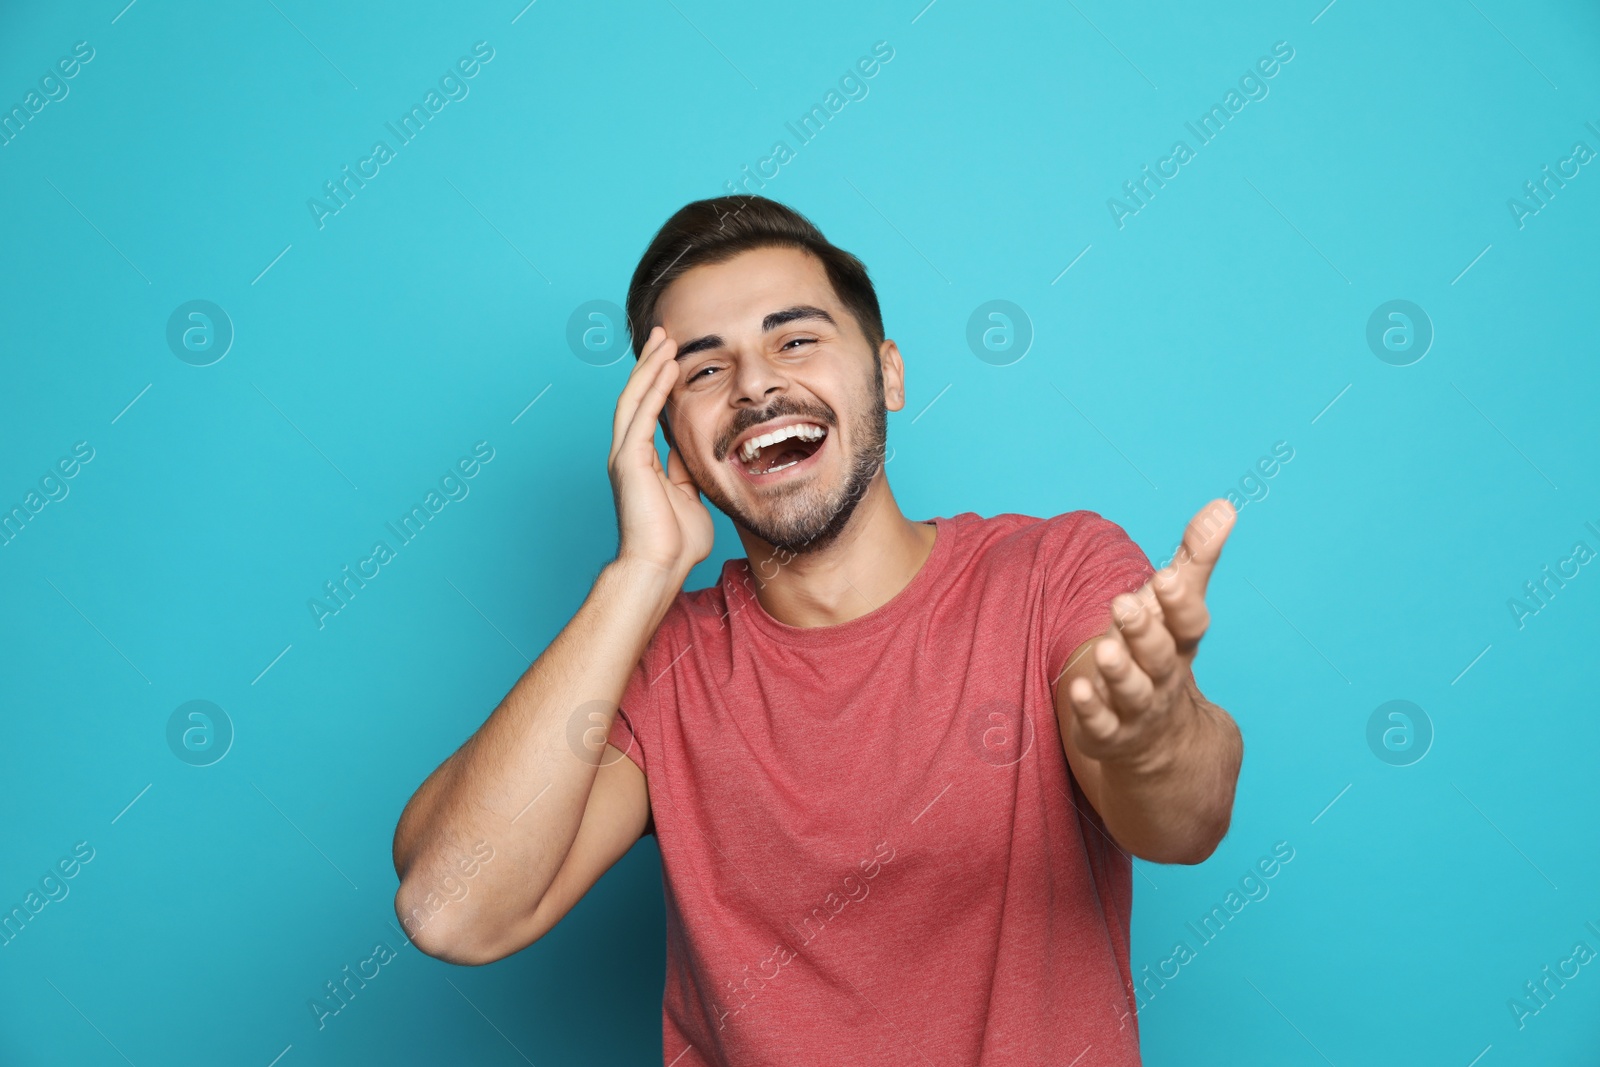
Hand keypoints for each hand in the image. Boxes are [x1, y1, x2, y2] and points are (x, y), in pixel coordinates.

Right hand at [608, 326, 714, 577]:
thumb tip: (693, 452)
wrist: (659, 567)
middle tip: (664, 335)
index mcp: (641, 462)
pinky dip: (655, 388)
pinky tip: (668, 366)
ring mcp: (625, 455)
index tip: (673, 359)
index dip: (660, 384)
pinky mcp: (629, 460)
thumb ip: (687, 472)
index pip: (649, 412)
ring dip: (651, 366)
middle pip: (636, 396)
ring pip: (635, 398)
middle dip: (651, 364)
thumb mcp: (690, 496)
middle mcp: (628, 453)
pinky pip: (642, 414)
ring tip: (665, 339)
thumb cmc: (675, 543)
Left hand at [1064, 499, 1235, 767]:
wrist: (1160, 736)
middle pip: (1160, 655)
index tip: (1165, 577)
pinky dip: (1092, 710)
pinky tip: (1078, 691)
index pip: (1190, 623)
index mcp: (1181, 643)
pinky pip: (1102, 724)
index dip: (1179, 602)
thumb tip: (1224, 506)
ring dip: (1120, 672)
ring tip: (1105, 650)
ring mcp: (1137, 708)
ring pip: (1133, 692)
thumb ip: (1195, 558)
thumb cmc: (1163, 652)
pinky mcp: (1108, 733)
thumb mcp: (1178, 606)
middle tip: (1124, 603)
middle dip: (1144, 631)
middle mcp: (1164, 676)